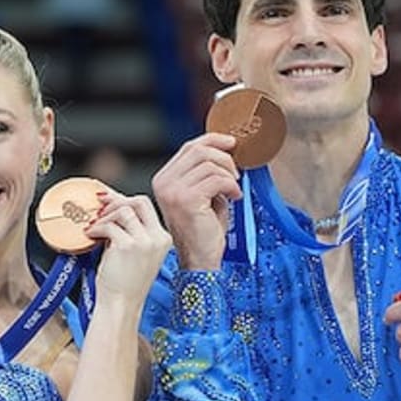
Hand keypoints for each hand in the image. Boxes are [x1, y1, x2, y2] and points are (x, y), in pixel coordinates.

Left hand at [86, 191, 172, 301]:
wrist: (121, 305)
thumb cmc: (126, 284)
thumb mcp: (134, 252)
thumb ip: (129, 229)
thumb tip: (112, 206)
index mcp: (162, 238)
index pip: (145, 207)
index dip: (124, 200)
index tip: (108, 200)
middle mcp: (157, 238)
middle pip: (139, 201)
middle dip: (116, 201)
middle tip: (99, 209)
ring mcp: (144, 242)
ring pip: (123, 210)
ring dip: (104, 216)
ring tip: (94, 227)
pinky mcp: (128, 246)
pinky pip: (109, 226)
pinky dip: (96, 228)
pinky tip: (90, 235)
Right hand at [150, 133, 241, 269]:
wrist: (199, 260)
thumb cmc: (202, 231)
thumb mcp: (201, 195)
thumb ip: (205, 173)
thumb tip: (225, 150)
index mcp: (163, 179)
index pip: (189, 147)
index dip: (213, 140)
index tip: (231, 143)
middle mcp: (164, 183)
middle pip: (199, 150)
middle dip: (224, 158)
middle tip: (236, 174)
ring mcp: (173, 191)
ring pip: (210, 164)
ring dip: (230, 176)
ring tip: (233, 192)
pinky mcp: (187, 199)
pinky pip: (217, 179)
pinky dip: (231, 186)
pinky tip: (234, 198)